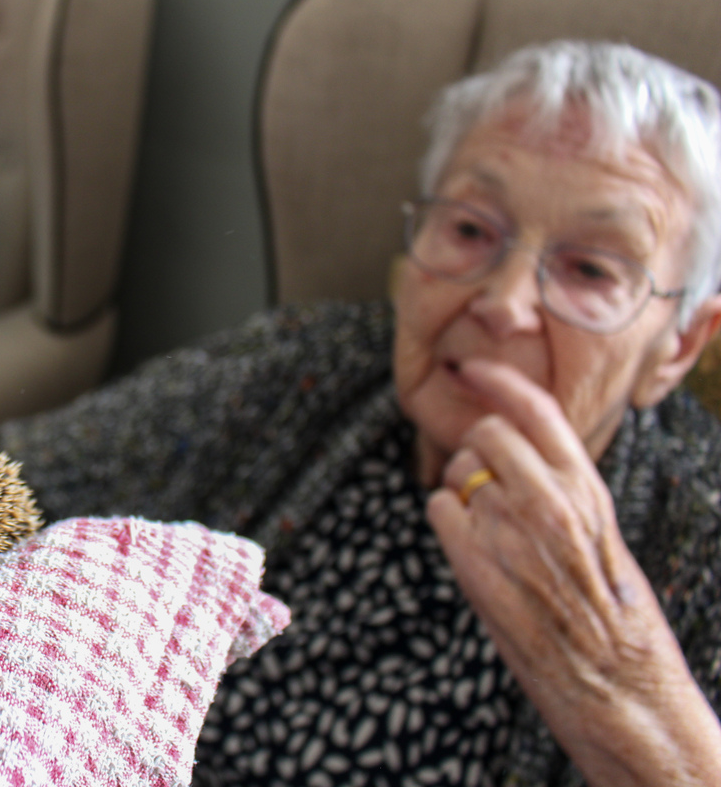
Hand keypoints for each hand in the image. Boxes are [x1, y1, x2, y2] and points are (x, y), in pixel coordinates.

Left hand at [427, 359, 720, 786]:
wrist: (615, 682)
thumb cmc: (614, 614)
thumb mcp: (604, 534)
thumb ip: (565, 490)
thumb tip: (521, 458)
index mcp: (586, 487)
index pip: (536, 409)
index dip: (497, 381)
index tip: (470, 369)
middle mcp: (546, 498)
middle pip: (483, 435)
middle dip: (476, 454)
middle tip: (486, 489)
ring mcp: (507, 529)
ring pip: (456, 471)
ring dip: (461, 491)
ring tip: (490, 533)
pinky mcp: (475, 563)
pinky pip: (438, 509)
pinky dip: (446, 523)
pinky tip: (472, 551)